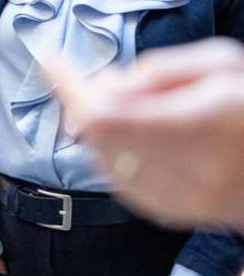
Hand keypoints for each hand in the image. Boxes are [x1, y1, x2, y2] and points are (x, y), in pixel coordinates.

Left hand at [52, 39, 243, 228]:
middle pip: (97, 138)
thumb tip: (108, 85)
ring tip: (126, 106)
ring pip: (102, 160)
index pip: (106, 115)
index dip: (71, 88)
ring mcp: (180, 200)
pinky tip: (132, 135)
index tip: (53, 61)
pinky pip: (119, 181)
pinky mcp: (174, 214)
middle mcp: (187, 171)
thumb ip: (160, 70)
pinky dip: (112, 153)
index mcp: (200, 125)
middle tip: (104, 82)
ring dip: (98, 129)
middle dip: (85, 103)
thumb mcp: (222, 63)